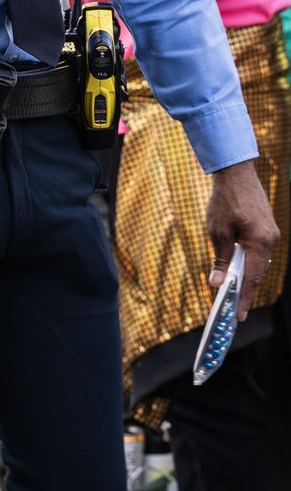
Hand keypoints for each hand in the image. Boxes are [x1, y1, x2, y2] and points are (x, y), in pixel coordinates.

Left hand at [206, 160, 280, 319]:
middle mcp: (271, 240)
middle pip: (258, 273)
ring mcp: (272, 234)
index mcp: (259, 243)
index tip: (240, 315)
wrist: (236, 175)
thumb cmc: (224, 202)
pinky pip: (260, 252)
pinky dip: (249, 262)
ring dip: (247, 275)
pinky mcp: (269, 229)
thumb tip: (218, 283)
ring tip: (234, 291)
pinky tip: (238, 268)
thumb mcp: (217, 232)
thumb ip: (220, 259)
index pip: (252, 278)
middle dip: (245, 290)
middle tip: (233, 307)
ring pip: (259, 263)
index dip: (245, 298)